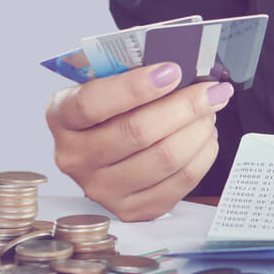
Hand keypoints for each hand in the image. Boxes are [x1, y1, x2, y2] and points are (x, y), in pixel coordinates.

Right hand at [46, 63, 233, 220]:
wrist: (106, 145)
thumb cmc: (113, 105)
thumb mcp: (106, 81)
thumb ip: (131, 71)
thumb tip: (182, 65)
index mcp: (61, 117)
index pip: (93, 102)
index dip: (135, 86)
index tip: (173, 70)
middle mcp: (74, 157)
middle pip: (137, 132)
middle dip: (184, 107)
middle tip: (211, 90)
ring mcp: (101, 189)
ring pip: (164, 158)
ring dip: (198, 130)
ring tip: (211, 111)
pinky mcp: (132, 208)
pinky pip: (180, 182)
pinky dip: (203, 155)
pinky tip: (206, 136)